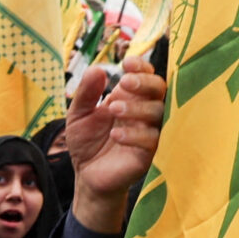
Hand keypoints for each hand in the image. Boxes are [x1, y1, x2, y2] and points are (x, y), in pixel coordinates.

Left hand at [64, 54, 165, 232]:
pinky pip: (152, 141)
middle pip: (160, 89)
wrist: (86, 174)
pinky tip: (115, 134)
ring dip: (137, 108)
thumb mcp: (78, 114)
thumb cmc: (86, 142)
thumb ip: (86, 93)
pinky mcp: (150, 154)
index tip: (126, 63)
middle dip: (144, 82)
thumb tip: (97, 69)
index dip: (141, 67)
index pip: (146, 76)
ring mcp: (149, 132)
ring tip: (113, 109)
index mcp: (131, 98)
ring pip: (159, 113)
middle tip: (124, 82)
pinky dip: (135, 135)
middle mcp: (145, 112)